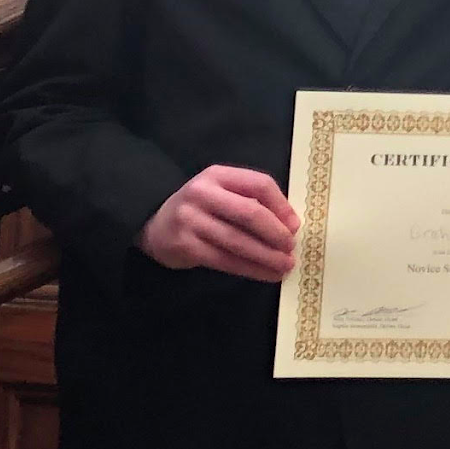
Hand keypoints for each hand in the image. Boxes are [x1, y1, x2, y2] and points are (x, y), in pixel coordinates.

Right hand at [137, 164, 299, 282]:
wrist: (154, 223)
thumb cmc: (200, 206)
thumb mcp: (221, 190)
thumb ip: (250, 199)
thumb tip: (290, 223)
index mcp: (219, 174)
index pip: (259, 184)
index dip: (281, 205)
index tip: (295, 225)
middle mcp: (204, 194)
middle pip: (249, 213)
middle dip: (275, 233)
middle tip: (291, 248)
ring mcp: (192, 221)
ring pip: (238, 241)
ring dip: (266, 256)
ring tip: (285, 266)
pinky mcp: (187, 247)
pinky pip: (225, 260)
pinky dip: (250, 269)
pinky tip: (266, 274)